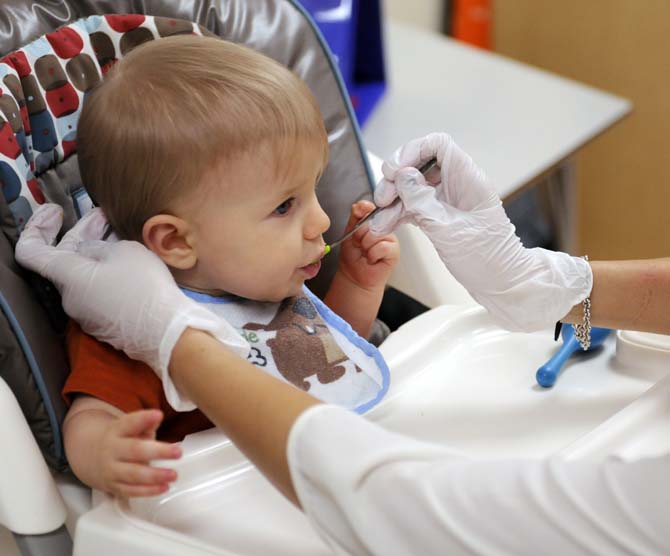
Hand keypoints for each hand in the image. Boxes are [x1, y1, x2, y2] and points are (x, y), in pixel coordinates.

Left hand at [15, 204, 248, 409]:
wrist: (168, 332)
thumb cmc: (144, 287)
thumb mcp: (124, 251)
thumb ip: (99, 247)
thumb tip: (90, 252)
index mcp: (69, 277)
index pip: (32, 252)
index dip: (37, 226)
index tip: (56, 211)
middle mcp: (70, 298)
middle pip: (66, 261)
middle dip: (82, 234)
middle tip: (102, 215)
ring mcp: (88, 314)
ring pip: (85, 276)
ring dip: (98, 254)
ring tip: (119, 236)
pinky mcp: (106, 324)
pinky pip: (99, 292)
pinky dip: (107, 272)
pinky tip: (127, 263)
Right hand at [96, 409, 180, 497]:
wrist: (90, 456)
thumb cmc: (120, 440)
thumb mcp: (129, 427)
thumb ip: (144, 423)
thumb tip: (157, 417)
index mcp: (117, 431)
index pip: (129, 423)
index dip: (143, 419)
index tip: (158, 415)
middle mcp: (113, 450)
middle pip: (135, 451)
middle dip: (158, 452)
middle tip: (178, 452)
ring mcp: (112, 470)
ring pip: (133, 474)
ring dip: (155, 476)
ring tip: (173, 474)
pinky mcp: (114, 487)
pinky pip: (131, 491)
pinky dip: (149, 491)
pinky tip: (164, 487)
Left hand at [337, 201, 398, 291]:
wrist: (353, 275)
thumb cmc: (352, 255)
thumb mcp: (349, 233)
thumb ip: (354, 218)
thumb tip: (359, 206)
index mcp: (373, 220)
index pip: (369, 208)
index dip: (361, 216)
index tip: (355, 228)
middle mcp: (383, 227)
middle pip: (371, 222)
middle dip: (359, 236)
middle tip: (359, 245)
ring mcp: (390, 238)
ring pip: (376, 235)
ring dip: (365, 247)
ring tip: (365, 252)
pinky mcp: (394, 251)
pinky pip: (382, 247)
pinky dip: (372, 255)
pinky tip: (372, 259)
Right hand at [368, 133, 591, 330]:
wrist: (501, 283)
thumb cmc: (487, 258)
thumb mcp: (449, 229)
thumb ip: (422, 201)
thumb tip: (402, 176)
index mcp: (468, 179)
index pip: (438, 145)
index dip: (413, 151)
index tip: (395, 171)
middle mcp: (457, 185)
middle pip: (419, 165)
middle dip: (396, 180)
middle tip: (383, 199)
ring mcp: (447, 201)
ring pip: (411, 188)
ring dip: (392, 201)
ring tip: (379, 220)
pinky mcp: (438, 216)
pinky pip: (412, 206)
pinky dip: (397, 214)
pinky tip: (384, 225)